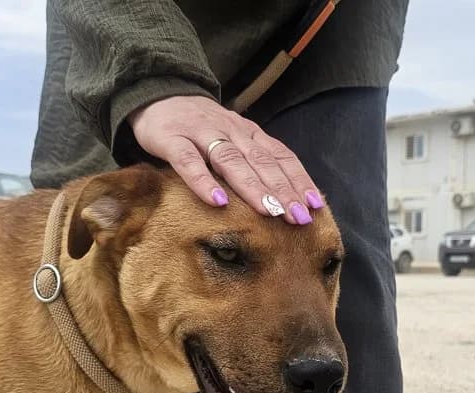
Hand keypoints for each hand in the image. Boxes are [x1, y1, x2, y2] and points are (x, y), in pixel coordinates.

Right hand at [128, 95, 324, 223]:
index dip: (298, 179)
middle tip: (299, 216)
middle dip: (282, 190)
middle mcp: (230, 131)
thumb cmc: (201, 127)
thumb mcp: (234, 138)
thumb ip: (255, 159)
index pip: (279, 156)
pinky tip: (218, 202)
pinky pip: (188, 162)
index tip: (315, 204)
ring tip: (270, 211)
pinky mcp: (172, 139)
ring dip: (252, 187)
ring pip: (231, 161)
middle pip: (261, 162)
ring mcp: (201, 134)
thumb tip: (289, 195)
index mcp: (248, 132)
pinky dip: (203, 181)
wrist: (159, 94)